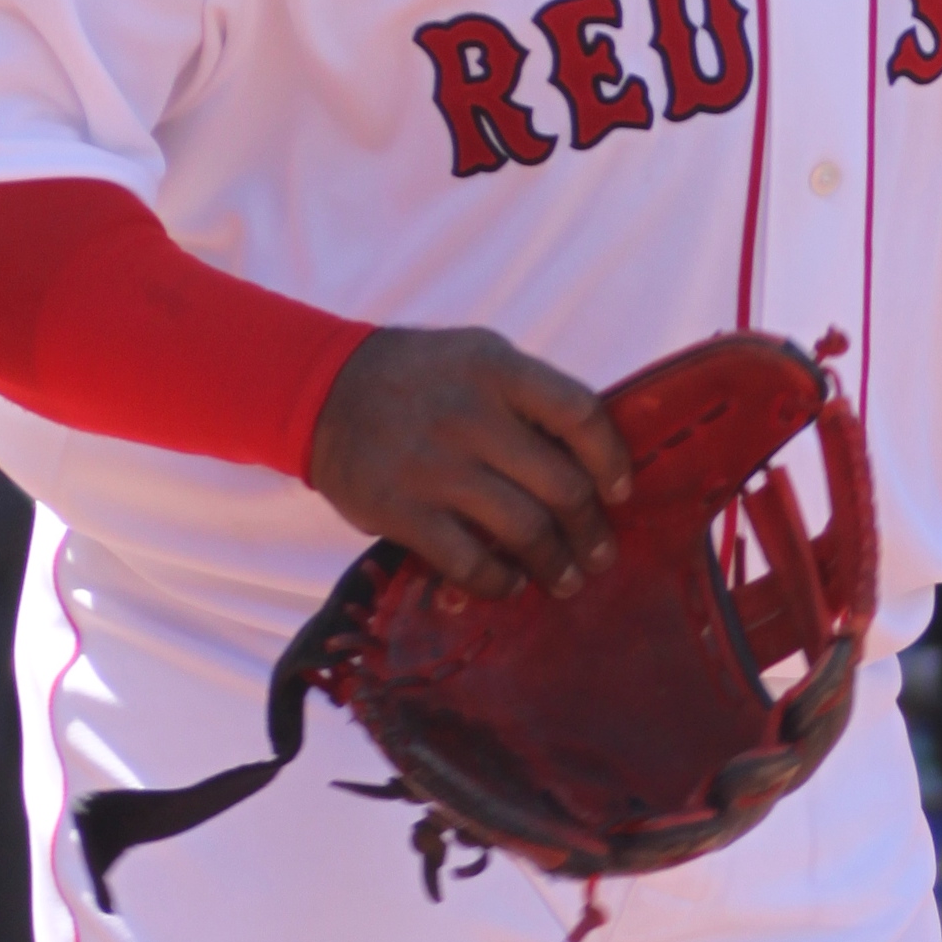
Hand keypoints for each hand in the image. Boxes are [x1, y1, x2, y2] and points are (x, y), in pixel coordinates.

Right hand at [308, 326, 631, 599]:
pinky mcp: (401, 510)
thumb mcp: (476, 358)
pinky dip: (500, 582)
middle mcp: (469, 415)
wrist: (321, 391)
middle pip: (561, 484)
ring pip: (524, 530)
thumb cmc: (417, 378)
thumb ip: (529, 397)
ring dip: (555, 565)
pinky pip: (469, 562)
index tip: (620, 491)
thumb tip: (592, 454)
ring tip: (564, 579)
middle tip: (599, 555)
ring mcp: (434, 466)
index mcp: (497, 369)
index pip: (580, 414)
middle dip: (589, 530)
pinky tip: (510, 583)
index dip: (612, 459)